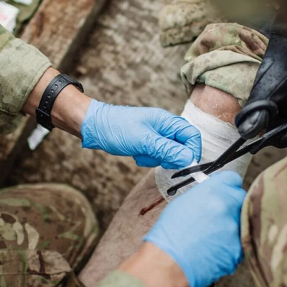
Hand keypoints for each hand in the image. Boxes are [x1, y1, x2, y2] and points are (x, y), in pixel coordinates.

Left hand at [81, 100, 201, 168]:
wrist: (94, 127)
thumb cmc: (117, 128)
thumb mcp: (144, 141)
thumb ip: (167, 150)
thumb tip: (189, 158)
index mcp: (167, 121)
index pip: (191, 135)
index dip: (192, 151)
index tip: (185, 164)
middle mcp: (164, 127)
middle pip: (181, 147)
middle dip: (170, 157)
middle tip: (157, 158)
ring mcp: (156, 135)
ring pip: (168, 154)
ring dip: (156, 158)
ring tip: (140, 153)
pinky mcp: (148, 143)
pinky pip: (156, 156)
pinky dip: (147, 158)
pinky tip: (135, 154)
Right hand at [144, 171, 245, 286]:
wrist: (168, 262)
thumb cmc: (170, 233)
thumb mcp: (184, 202)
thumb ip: (205, 194)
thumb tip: (216, 192)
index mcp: (212, 191)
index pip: (233, 179)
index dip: (227, 186)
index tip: (224, 191)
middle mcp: (226, 206)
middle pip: (240, 198)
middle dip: (232, 204)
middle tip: (218, 215)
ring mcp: (234, 228)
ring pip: (241, 221)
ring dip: (231, 225)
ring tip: (212, 235)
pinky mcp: (238, 249)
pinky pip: (239, 242)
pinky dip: (229, 245)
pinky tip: (213, 249)